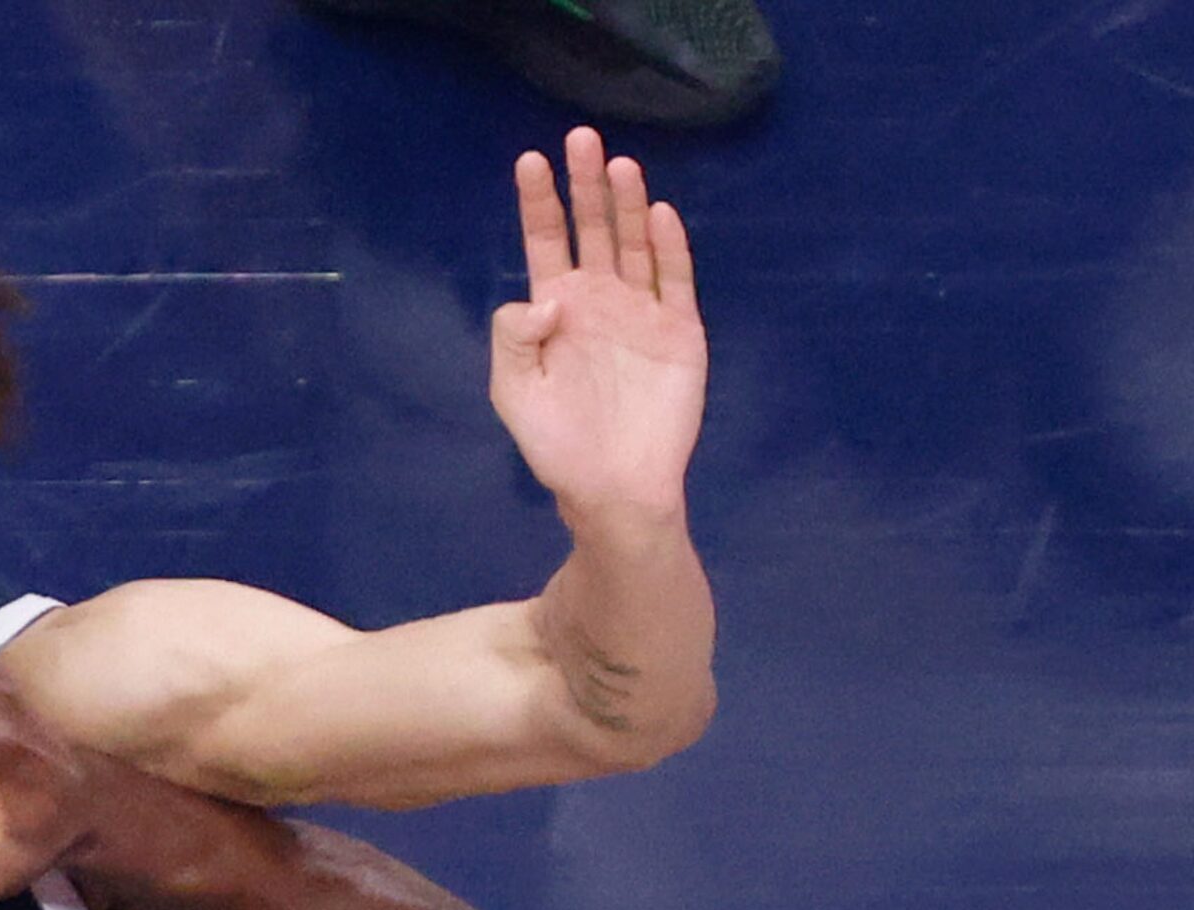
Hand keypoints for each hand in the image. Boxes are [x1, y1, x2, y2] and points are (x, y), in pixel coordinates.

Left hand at [489, 127, 705, 523]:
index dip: (540, 202)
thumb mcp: (515, 393)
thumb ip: (513, 339)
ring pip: (635, 245)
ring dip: (628, 205)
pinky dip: (669, 248)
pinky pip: (675, 281)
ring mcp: (641, 313)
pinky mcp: (680, 332)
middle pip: (593, 229)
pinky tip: (660, 215)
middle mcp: (600, 300)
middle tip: (582, 138)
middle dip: (586, 185)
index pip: (547, 242)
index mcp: (557, 310)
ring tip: (620, 165)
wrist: (613, 488)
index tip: (531, 161)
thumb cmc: (558, 445)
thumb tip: (544, 295)